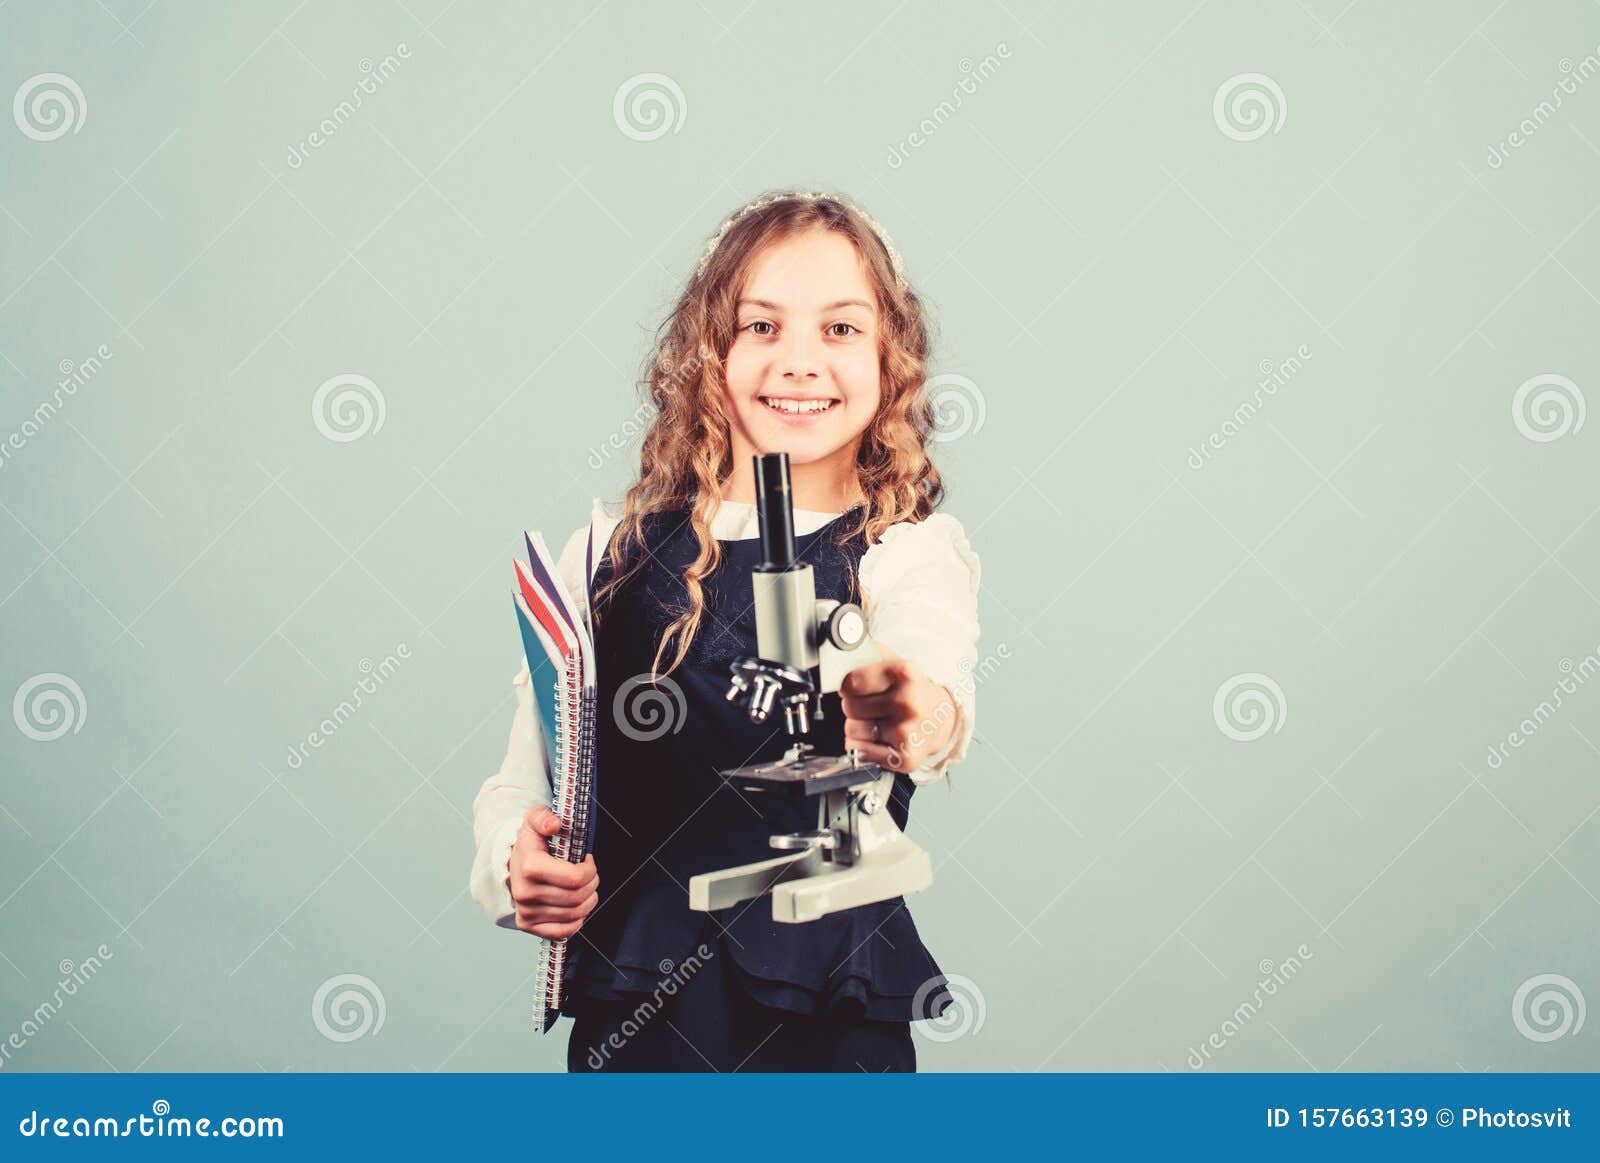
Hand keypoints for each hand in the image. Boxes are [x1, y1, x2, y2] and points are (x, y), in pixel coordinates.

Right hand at [508, 805, 598, 938]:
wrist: (512, 863)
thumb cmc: (530, 843)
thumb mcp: (535, 821)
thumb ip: (544, 817)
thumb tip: (554, 824)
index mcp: (530, 867)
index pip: (576, 878)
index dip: (590, 870)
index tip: (587, 861)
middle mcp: (525, 893)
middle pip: (577, 898)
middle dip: (592, 884)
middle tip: (590, 874)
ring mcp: (526, 912)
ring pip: (574, 914)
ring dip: (588, 901)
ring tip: (585, 888)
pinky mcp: (527, 925)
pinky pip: (562, 932)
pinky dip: (576, 922)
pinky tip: (577, 908)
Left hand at [840, 642, 958, 773]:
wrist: (941, 720)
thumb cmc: (912, 692)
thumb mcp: (896, 664)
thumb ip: (869, 654)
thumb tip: (843, 645)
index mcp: (905, 673)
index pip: (851, 681)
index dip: (848, 685)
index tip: (854, 686)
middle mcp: (908, 702)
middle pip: (849, 706)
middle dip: (854, 705)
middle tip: (872, 705)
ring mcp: (906, 732)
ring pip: (852, 730)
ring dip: (858, 727)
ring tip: (878, 722)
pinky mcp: (904, 757)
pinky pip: (859, 751)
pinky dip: (863, 747)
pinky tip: (881, 739)